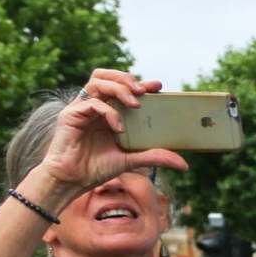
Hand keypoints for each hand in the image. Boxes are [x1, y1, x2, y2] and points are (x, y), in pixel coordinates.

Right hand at [32, 70, 189, 206]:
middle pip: (106, 76)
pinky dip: (109, 112)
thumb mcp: (132, 160)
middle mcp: (93, 105)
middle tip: (144, 91)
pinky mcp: (71, 114)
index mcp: (106, 111)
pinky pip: (92, 103)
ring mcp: (81, 108)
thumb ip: (154, 157)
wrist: (72, 180)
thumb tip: (184, 164)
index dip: (139, 83)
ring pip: (97, 82)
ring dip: (119, 88)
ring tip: (136, 104)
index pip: (122, 88)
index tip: (158, 86)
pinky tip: (119, 128)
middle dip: (126, 78)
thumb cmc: (96, 168)